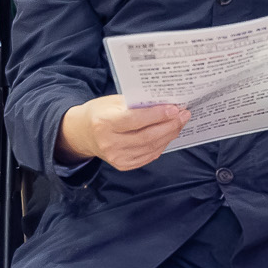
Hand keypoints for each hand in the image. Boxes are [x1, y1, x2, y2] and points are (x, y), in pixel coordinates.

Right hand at [59, 94, 187, 171]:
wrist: (83, 133)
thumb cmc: (100, 113)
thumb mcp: (113, 102)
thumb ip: (136, 103)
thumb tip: (165, 103)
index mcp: (104, 123)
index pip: (135, 120)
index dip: (157, 115)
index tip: (175, 108)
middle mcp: (109, 143)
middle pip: (147, 136)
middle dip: (170, 125)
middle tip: (184, 115)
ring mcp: (116, 157)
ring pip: (151, 148)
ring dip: (169, 135)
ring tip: (180, 123)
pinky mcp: (123, 165)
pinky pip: (149, 156)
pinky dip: (162, 145)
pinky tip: (168, 134)